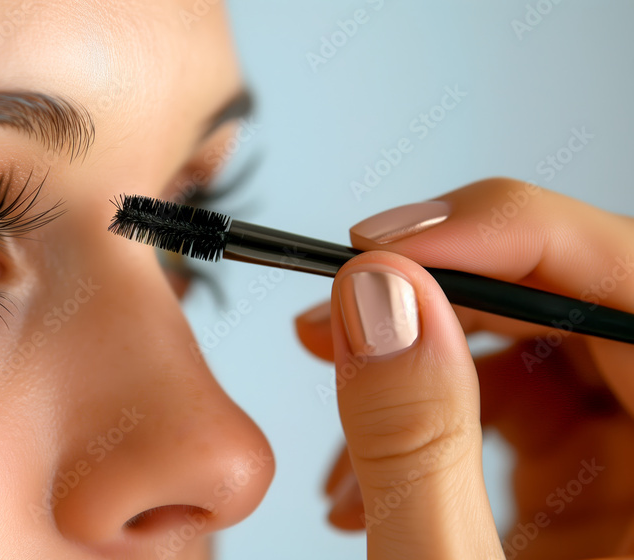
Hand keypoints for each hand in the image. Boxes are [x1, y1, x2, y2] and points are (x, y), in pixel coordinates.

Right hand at [295, 178, 633, 558]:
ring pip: (531, 348)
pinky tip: (358, 470)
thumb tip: (377, 298)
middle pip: (575, 305)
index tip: (394, 244)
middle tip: (343, 304)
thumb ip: (416, 443)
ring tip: (331, 400)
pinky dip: (415, 415)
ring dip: (412, 360)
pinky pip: (503, 404)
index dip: (517, 236)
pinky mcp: (574, 487)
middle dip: (441, 293)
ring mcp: (622, 472)